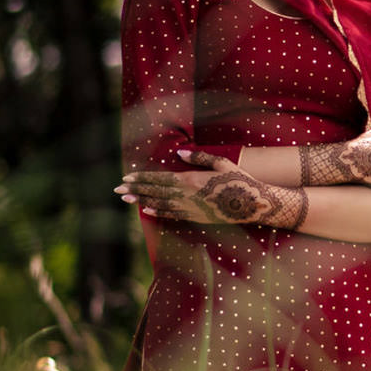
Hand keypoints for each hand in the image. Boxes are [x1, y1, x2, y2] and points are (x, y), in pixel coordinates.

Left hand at [119, 153, 308, 229]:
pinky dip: (158, 212)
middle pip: (155, 192)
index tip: (127, 177)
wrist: (253, 204)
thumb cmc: (239, 180)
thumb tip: (178, 153)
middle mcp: (187, 195)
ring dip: (142, 201)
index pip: (160, 178)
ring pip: (160, 204)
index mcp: (191, 179)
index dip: (142, 178)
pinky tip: (147, 210)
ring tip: (126, 199)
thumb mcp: (222, 163)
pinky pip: (173, 215)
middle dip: (135, 190)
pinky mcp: (197, 218)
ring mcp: (191, 208)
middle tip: (117, 190)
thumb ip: (199, 157)